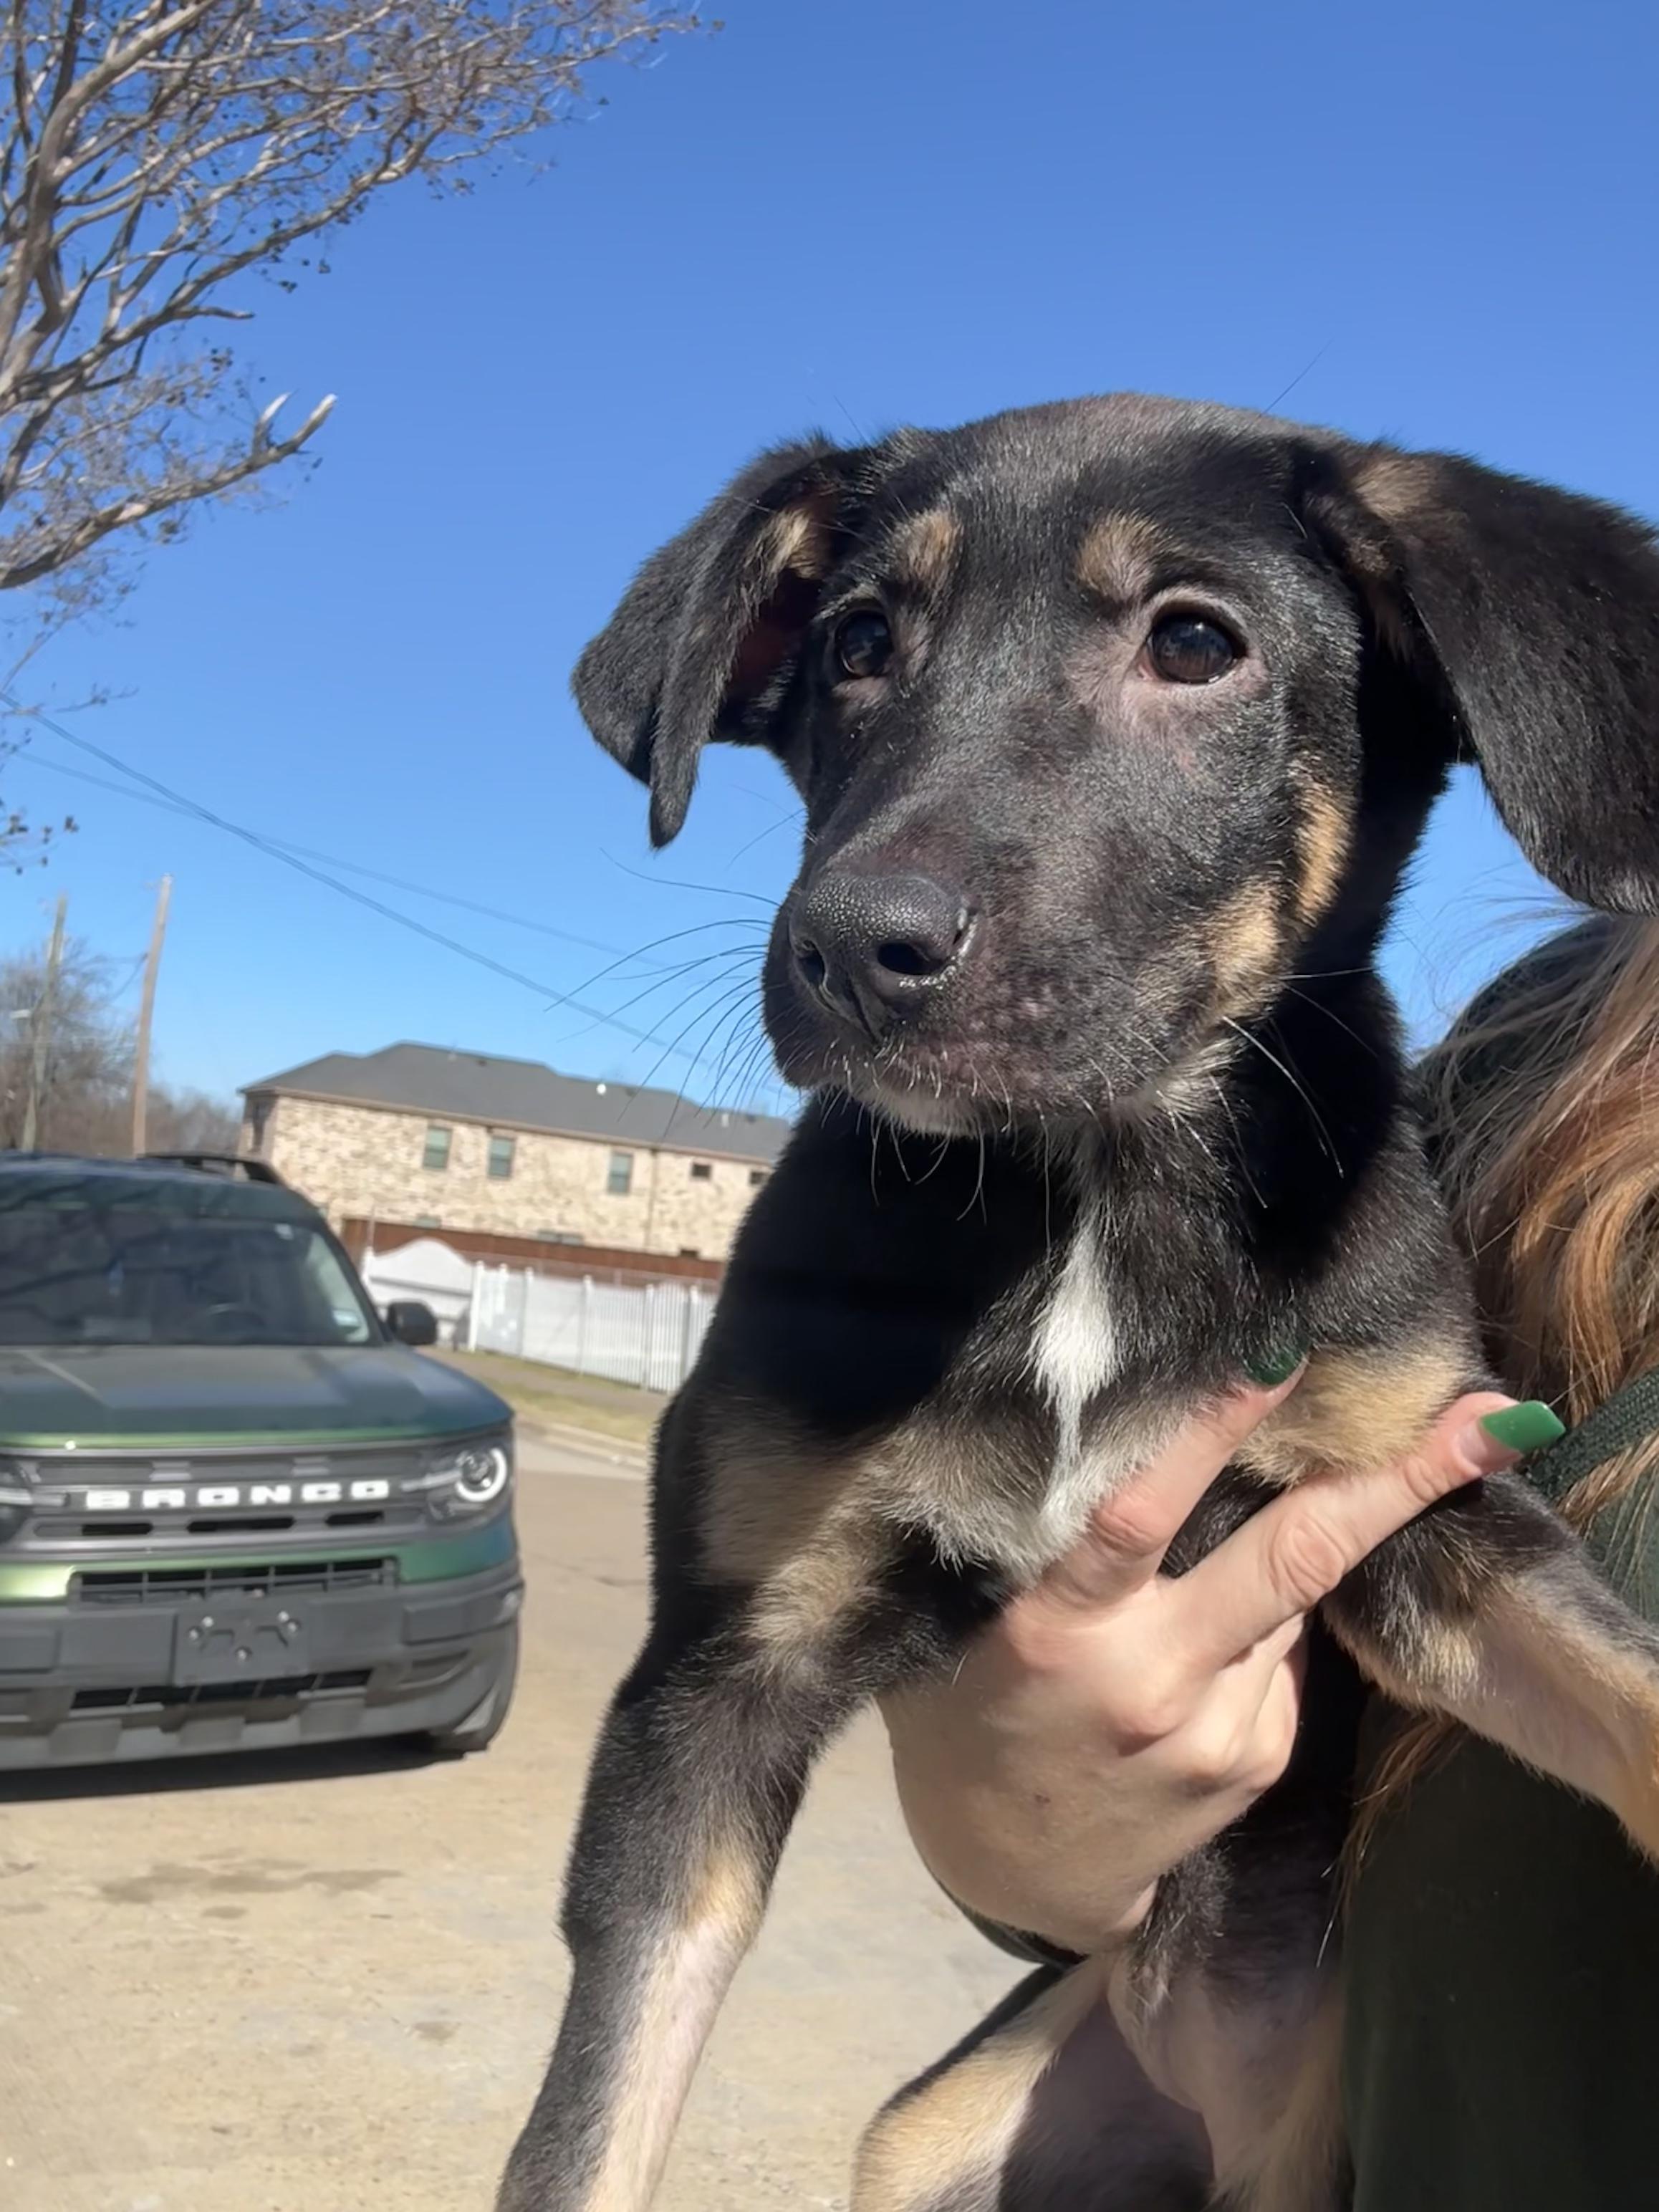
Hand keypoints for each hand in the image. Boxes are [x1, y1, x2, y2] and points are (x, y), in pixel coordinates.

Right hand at [882, 1380, 1525, 1957]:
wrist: (1007, 1865)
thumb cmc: (976, 1699)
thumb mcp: (979, 1609)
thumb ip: (1052, 1536)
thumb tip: (1153, 1432)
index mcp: (1056, 1625)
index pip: (1141, 1511)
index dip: (1214, 1429)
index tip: (1284, 1354)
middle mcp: (1148, 1678)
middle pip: (1292, 1559)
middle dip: (1398, 1481)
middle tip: (1485, 1417)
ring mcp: (1213, 1731)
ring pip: (1293, 1597)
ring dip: (1296, 1546)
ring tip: (1258, 1530)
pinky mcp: (1253, 1763)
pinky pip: (1283, 1655)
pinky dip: (1266, 1622)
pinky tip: (1209, 1638)